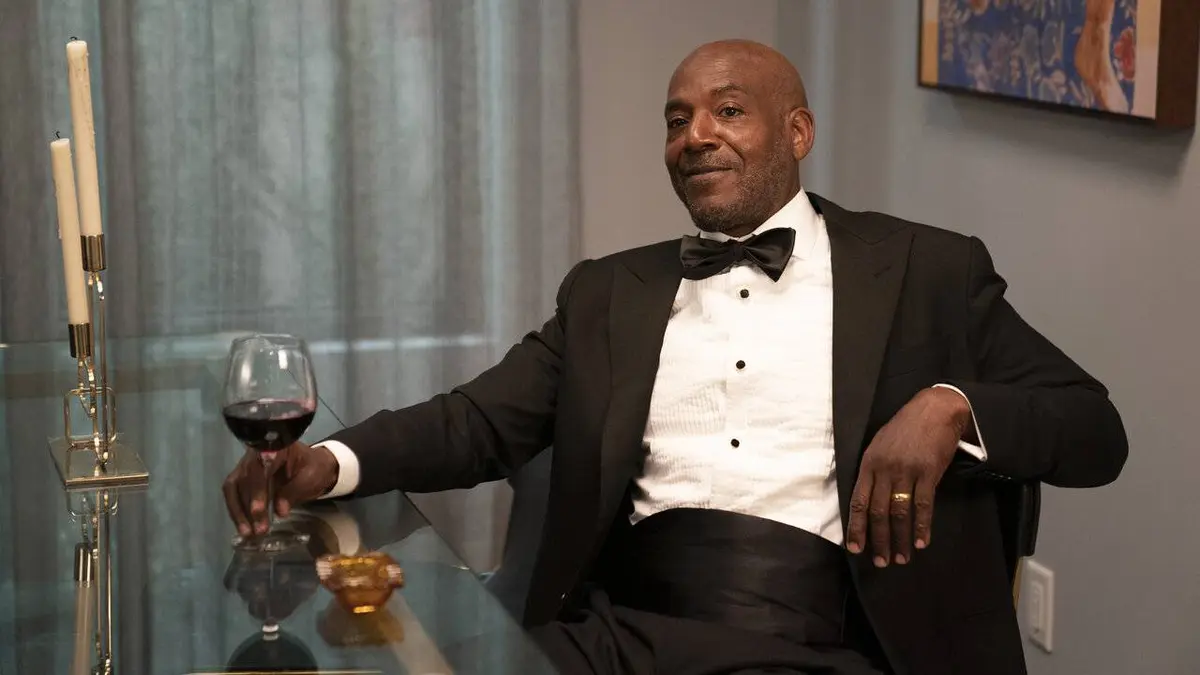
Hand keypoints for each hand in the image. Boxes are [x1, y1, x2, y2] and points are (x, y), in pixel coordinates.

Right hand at [222, 442, 338, 537]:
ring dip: (239, 511)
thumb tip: (279, 511)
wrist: (314, 465)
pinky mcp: (243, 478)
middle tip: (258, 529)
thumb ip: (294, 490)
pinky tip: (244, 527)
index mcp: (275, 447)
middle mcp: (255, 454)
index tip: (258, 511)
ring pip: (234, 488)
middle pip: (245, 479)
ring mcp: (247, 465)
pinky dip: (238, 511)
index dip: (257, 490)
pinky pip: (234, 494)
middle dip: (250, 506)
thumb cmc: (314, 468)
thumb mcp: (310, 477)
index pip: (261, 467)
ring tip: (248, 533)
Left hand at [846, 387, 971, 567]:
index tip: (855, 549)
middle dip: (878, 540)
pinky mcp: (928, 472)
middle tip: (880, 562)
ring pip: (899, 512)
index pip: (858, 501)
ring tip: (900, 558)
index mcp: (869, 463)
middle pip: (877, 512)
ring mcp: (906, 471)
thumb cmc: (905, 429)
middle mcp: (884, 469)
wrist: (934, 410)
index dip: (856, 528)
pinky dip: (921, 526)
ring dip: (899, 539)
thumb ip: (873, 471)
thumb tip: (867, 500)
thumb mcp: (879, 445)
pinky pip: (923, 505)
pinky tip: (920, 542)